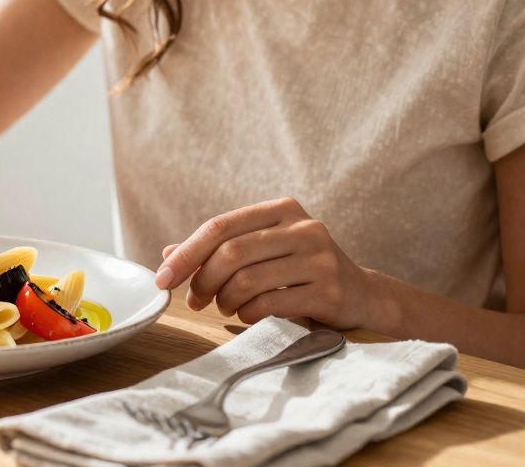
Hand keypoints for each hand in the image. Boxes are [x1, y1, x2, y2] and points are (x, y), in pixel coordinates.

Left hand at [155, 197, 387, 329]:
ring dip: (225, 300)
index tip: (162, 278)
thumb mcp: (263, 252)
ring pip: (247, 279)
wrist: (363, 295)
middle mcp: (303, 227)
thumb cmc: (300, 272)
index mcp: (281, 210)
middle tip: (195, 301)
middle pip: (230, 253)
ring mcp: (319, 257)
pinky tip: (248, 315)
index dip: (185, 254)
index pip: (219, 226)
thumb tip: (167, 254)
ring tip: (225, 307)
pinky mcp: (329, 289)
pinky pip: (270, 303)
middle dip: (202, 281)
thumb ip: (219, 250)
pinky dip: (248, 314)